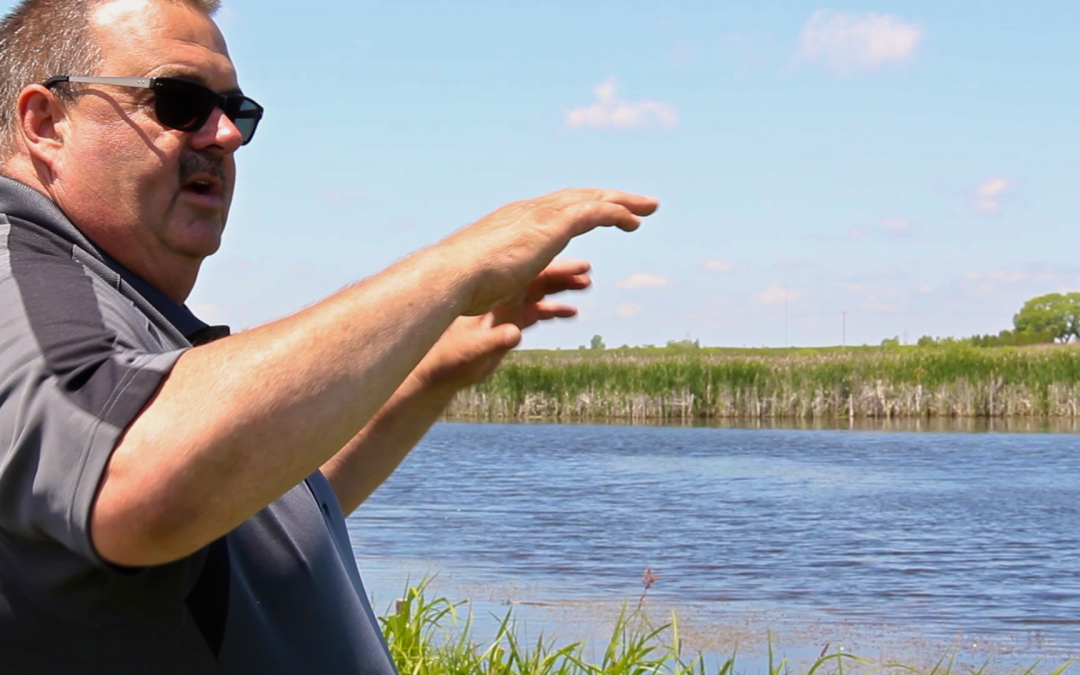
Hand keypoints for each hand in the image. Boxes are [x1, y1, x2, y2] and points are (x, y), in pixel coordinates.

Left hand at [413, 258, 591, 390]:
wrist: (437, 371)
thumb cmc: (449, 359)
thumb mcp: (472, 351)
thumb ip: (494, 343)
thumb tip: (516, 335)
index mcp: (494, 294)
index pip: (528, 272)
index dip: (555, 267)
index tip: (579, 265)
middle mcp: (501, 296)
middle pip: (537, 277)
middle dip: (563, 273)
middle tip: (587, 271)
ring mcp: (505, 308)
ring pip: (539, 291)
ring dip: (561, 288)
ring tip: (585, 285)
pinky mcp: (507, 324)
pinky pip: (535, 312)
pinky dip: (553, 310)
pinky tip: (571, 311)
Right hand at [443, 189, 657, 316]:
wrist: (451, 276)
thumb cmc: (458, 287)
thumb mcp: (483, 283)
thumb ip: (496, 284)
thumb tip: (494, 298)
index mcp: (514, 221)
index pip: (555, 209)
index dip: (581, 208)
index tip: (600, 211)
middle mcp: (528, 212)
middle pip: (578, 198)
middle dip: (609, 198)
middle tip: (639, 203)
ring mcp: (540, 216)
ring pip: (591, 200)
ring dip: (622, 201)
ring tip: (649, 208)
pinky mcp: (551, 226)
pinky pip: (593, 213)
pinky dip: (615, 213)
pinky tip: (633, 222)